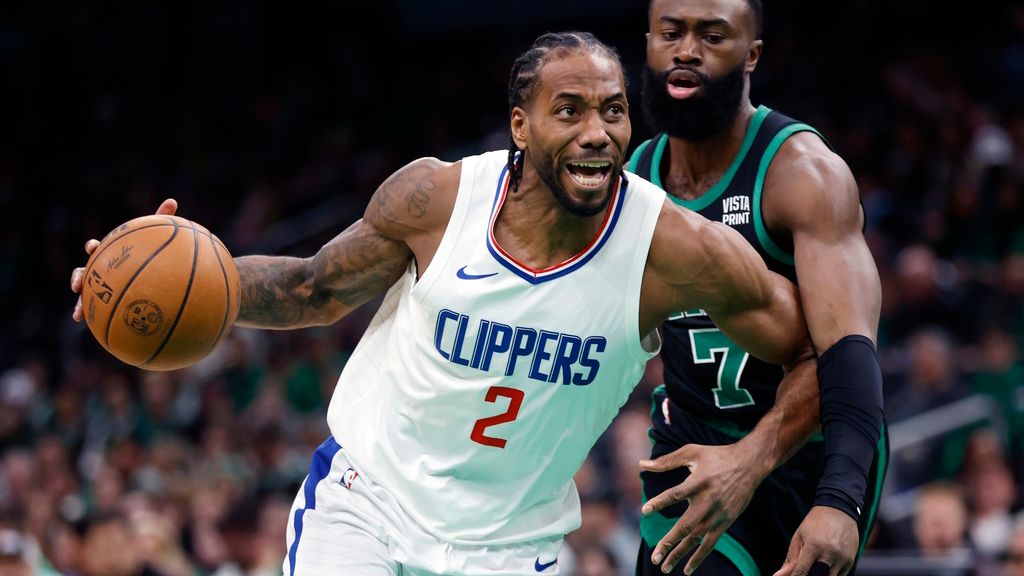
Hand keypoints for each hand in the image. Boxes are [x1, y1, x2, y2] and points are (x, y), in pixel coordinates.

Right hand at [71, 198, 177, 320]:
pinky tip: (82, 321)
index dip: (94, 247)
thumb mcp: (155, 239)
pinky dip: (85, 314)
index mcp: (110, 254)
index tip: (93, 247)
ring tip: (78, 312)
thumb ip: (160, 220)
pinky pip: (92, 310)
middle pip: (85, 271)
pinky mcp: (102, 302)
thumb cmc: (150, 254)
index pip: (98, 248)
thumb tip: (172, 200)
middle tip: (78, 283)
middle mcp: (101, 270)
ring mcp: (100, 287)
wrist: (150, 279)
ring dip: (79, 302)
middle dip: (79, 276)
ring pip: (84, 293)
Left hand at [640, 442, 769, 573]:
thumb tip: (641, 465)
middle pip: (686, 526)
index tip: (645, 510)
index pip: (675, 494)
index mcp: (698, 482)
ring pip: (697, 539)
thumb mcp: (691, 452)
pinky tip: (687, 569)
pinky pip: (710, 543)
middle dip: (669, 543)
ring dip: (680, 554)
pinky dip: (699, 557)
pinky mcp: (725, 522)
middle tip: (655, 557)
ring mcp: (718, 514)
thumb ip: (666, 461)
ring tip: (665, 567)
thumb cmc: (716, 456)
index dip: (660, 503)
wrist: (749, 464)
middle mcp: (708, 501)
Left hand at [773, 506, 858, 575]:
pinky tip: (826, 567)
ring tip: (816, 566)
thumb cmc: (816, 522)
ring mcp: (842, 558)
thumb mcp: (800, 536)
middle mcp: (829, 554)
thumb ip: (791, 558)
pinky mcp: (851, 561)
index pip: (801, 571)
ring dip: (821, 575)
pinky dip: (831, 575)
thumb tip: (780, 574)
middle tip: (804, 571)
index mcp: (813, 546)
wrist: (840, 509)